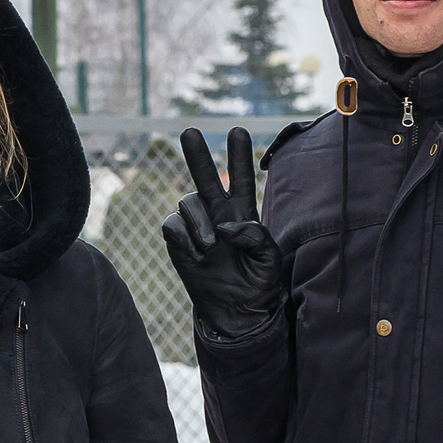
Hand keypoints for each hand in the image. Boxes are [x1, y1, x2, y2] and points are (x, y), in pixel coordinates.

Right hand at [162, 127, 284, 338]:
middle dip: (198, 155)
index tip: (238, 131)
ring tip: (211, 247)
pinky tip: (198, 255)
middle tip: (190, 131)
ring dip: (199, 222)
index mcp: (244, 214)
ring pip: (188, 202)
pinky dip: (184, 238)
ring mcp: (196, 227)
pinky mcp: (178, 241)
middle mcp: (218, 214)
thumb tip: (227, 225)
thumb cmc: (257, 282)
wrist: (236, 311)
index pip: (242, 180)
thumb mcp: (270, 260)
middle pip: (206, 178)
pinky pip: (172, 225)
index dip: (238, 157)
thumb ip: (256, 236)